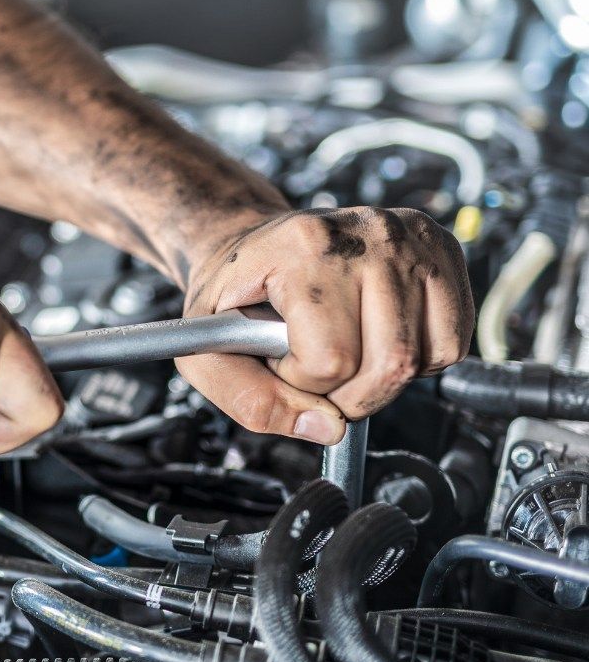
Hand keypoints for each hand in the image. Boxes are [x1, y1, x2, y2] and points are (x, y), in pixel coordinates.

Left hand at [179, 207, 473, 444]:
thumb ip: (248, 398)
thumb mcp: (208, 346)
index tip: (281, 358)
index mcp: (304, 245)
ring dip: (382, 378)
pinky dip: (419, 359)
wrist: (256, 246)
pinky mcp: (441, 248)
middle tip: (316, 367)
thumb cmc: (235, 293)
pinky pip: (453, 341)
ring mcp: (411, 237)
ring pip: (422, 358)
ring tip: (344, 346)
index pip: (331, 358)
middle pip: (389, 363)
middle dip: (348, 393)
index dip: (301, 380)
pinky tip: (378, 335)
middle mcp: (367, 233)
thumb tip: (327, 428)